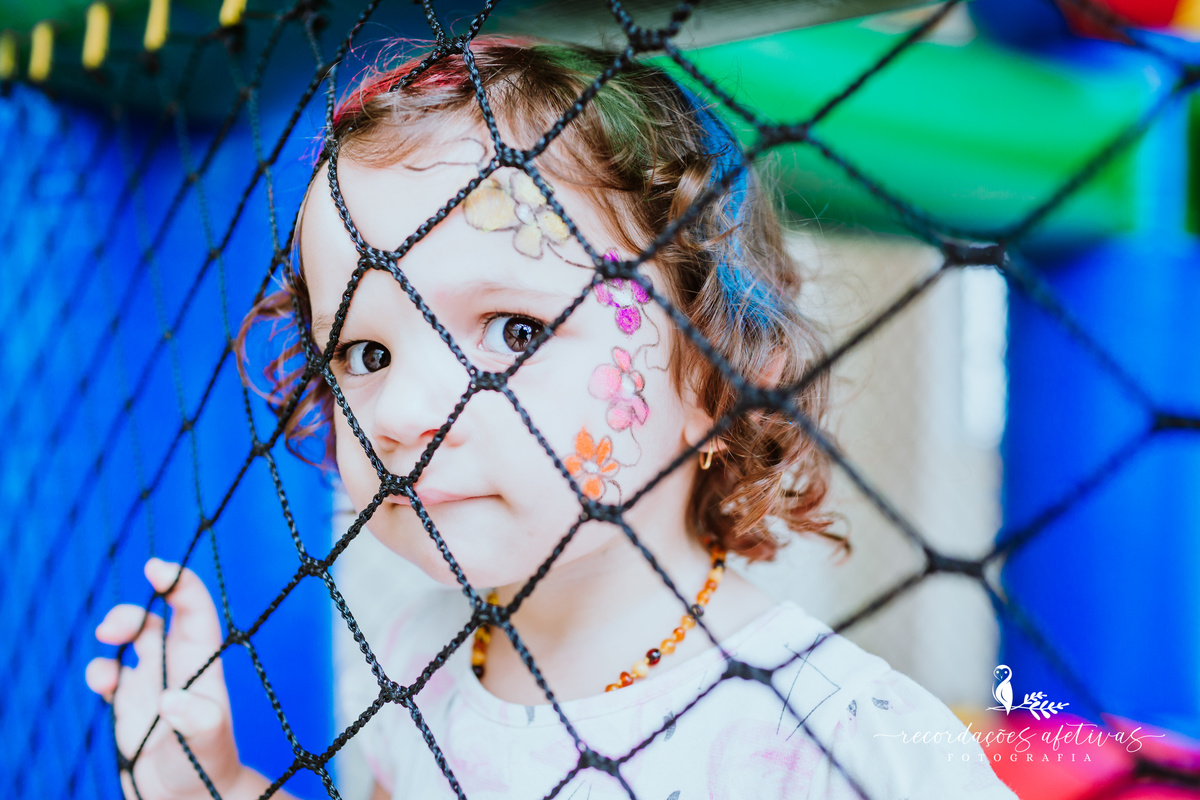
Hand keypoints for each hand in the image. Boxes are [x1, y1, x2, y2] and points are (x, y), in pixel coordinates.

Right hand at [86, 558, 243, 799]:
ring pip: (130, 642)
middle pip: (154, 622)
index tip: (156, 568)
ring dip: (115, 632)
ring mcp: (151, 685)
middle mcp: (177, 668)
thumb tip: (171, 699)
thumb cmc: (209, 766)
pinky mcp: (128, 707)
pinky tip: (101, 682)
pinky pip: (110, 677)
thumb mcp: (208, 743)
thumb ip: (197, 720)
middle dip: (132, 613)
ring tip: (107, 640)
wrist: (191, 799)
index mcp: (202, 664)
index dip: (180, 585)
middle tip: (113, 627)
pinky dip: (99, 671)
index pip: (194, 612)